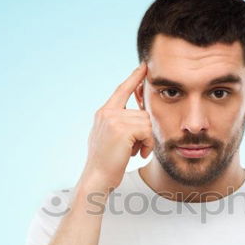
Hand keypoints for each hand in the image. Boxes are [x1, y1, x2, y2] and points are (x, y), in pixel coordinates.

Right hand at [80, 62, 152, 191]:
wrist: (97, 178)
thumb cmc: (107, 163)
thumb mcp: (110, 138)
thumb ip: (120, 124)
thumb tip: (138, 117)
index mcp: (104, 112)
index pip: (122, 90)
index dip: (134, 77)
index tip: (144, 66)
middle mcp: (107, 112)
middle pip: (142, 113)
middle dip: (145, 133)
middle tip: (138, 148)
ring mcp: (113, 119)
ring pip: (146, 122)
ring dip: (147, 140)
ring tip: (136, 152)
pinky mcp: (122, 129)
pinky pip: (147, 131)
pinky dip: (147, 144)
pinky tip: (138, 154)